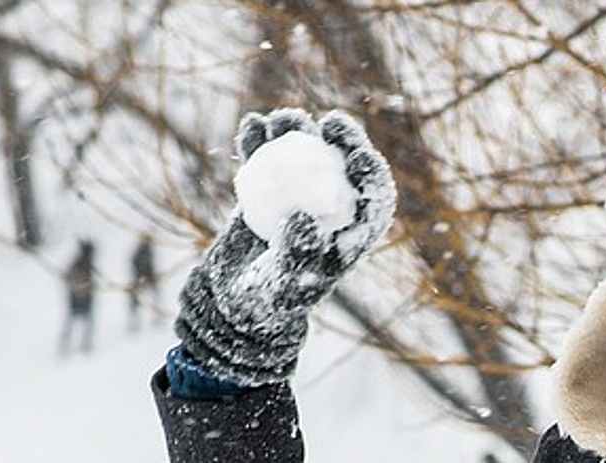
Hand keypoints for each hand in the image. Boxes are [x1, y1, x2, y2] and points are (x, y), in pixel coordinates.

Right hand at [175, 108, 395, 385]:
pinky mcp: (270, 193)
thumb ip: (297, 253)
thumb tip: (304, 217)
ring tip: (282, 120)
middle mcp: (329, 212)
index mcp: (349, 236)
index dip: (371, 173)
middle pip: (343, 167)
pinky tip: (252, 125)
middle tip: (329, 123)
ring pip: (304, 157)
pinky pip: (267, 162)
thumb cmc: (267, 303)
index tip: (358, 155)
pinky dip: (260, 143)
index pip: (373, 199)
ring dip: (298, 133)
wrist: (232, 303)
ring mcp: (298, 198)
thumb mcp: (284, 286)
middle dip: (342, 140)